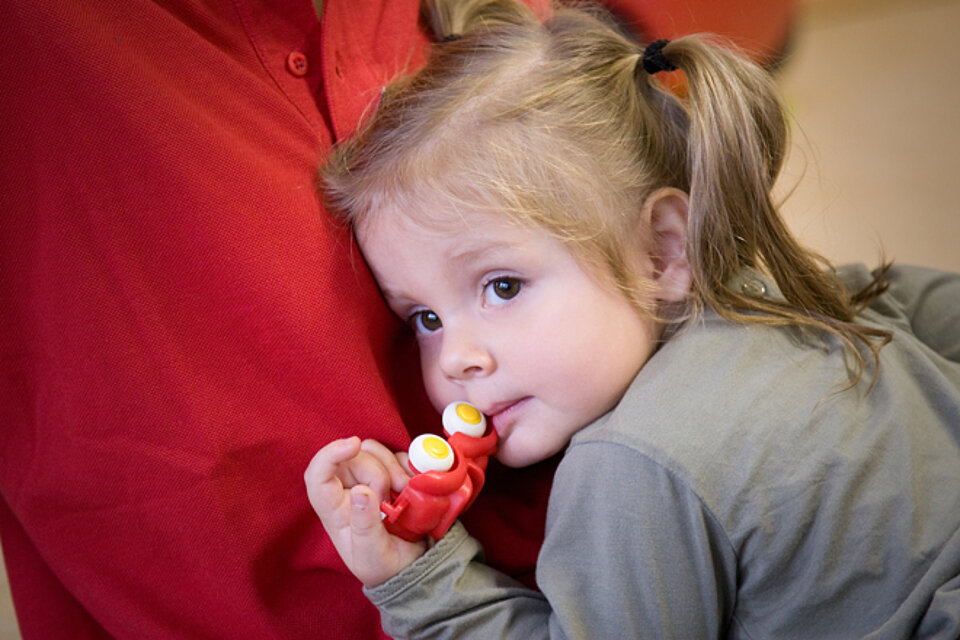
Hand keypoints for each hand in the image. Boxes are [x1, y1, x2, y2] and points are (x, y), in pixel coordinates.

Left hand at [305, 437, 426, 586]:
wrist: (413, 567)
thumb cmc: (385, 566)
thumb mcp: (373, 554)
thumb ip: (366, 526)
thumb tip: (361, 492)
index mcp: (335, 510)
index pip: (318, 475)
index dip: (329, 454)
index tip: (353, 445)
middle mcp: (348, 490)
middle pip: (353, 457)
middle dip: (377, 471)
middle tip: (393, 497)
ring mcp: (371, 480)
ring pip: (374, 450)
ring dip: (394, 467)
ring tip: (405, 493)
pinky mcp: (393, 474)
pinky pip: (398, 454)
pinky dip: (408, 466)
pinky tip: (413, 487)